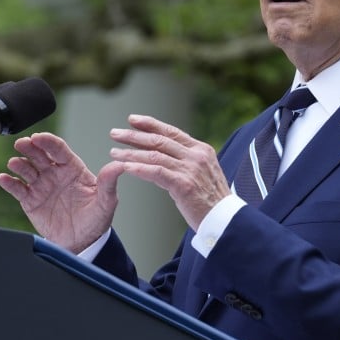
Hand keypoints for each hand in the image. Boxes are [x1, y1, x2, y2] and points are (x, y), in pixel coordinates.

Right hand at [0, 132, 121, 252]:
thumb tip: (120, 165)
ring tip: (15, 163)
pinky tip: (4, 178)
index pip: (59, 150)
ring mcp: (41, 185)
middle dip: (30, 147)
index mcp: (73, 169)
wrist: (82, 242)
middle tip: (22, 143)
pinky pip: (17, 188)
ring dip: (19, 164)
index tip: (39, 137)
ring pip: (27, 169)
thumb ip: (109, 183)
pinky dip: (9, 183)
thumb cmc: (96, 219)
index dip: (49, 142)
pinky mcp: (30, 200)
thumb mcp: (106, 201)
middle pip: (40, 155)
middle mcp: (55, 173)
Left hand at [107, 114, 230, 230]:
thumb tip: (162, 157)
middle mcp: (196, 156)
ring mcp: (191, 169)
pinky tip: (125, 167)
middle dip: (134, 136)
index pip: (172, 132)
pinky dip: (139, 168)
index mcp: (202, 149)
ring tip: (113, 152)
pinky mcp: (184, 184)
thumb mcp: (202, 174)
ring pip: (155, 155)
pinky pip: (156, 172)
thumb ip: (185, 162)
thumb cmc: (212, 200)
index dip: (150, 124)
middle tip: (115, 133)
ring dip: (131, 153)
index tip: (132, 120)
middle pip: (160, 140)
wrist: (226, 219)